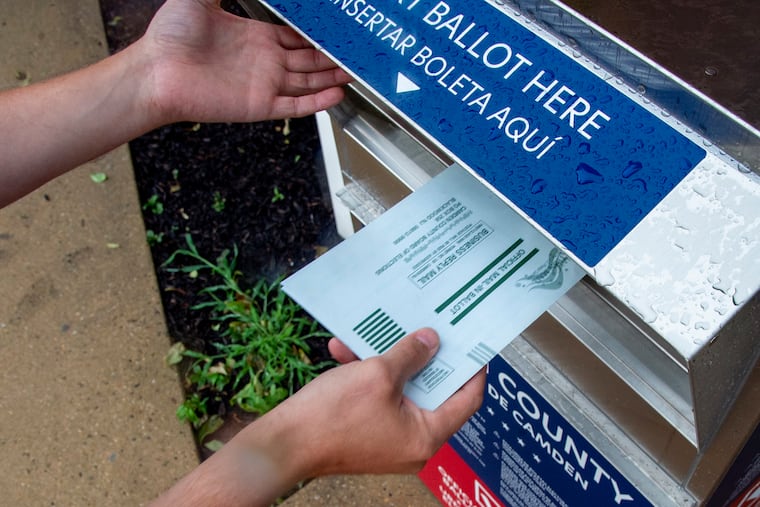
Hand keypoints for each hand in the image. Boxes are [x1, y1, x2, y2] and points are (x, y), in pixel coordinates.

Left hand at [138, 0, 352, 123]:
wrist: (155, 72)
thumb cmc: (169, 37)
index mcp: (255, 36)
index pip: (295, 37)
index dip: (316, 35)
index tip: (335, 30)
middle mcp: (264, 62)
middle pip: (308, 61)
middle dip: (331, 57)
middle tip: (354, 53)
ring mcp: (264, 84)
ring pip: (308, 82)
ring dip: (331, 78)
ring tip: (355, 73)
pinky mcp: (260, 104)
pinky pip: (296, 106)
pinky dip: (317, 102)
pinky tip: (336, 94)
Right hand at [152, 329, 483, 505]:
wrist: (284, 444)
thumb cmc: (332, 417)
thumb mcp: (377, 375)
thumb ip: (410, 355)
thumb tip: (431, 341)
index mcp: (426, 435)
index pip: (467, 400)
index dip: (472, 368)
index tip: (472, 343)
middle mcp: (412, 442)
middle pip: (431, 391)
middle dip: (421, 356)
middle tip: (426, 327)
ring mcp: (388, 439)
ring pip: (399, 390)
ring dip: (386, 360)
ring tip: (374, 334)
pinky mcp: (367, 432)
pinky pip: (376, 398)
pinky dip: (365, 375)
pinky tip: (345, 350)